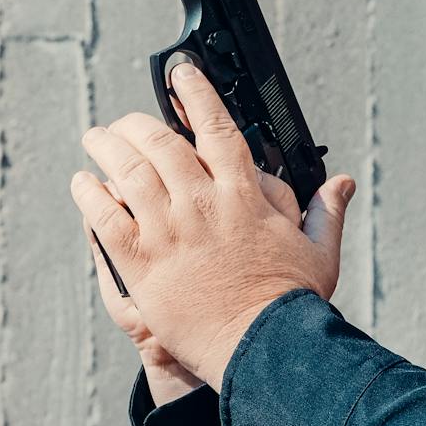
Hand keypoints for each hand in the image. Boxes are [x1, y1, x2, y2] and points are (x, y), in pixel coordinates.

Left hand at [71, 53, 356, 389]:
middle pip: (160, 142)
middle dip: (137, 122)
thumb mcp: (318, 253)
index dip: (196, 95)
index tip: (180, 74)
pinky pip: (104, 216)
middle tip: (125, 121)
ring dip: (107, 146)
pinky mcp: (141, 262)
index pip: (217, 129)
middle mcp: (202, 205)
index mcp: (244, 197)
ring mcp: (169, 231)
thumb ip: (324, 213)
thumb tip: (342, 184)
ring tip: (96, 137)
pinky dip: (89, 194)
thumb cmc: (290, 306)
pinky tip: (82, 183)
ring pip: (127, 170)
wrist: (260, 350)